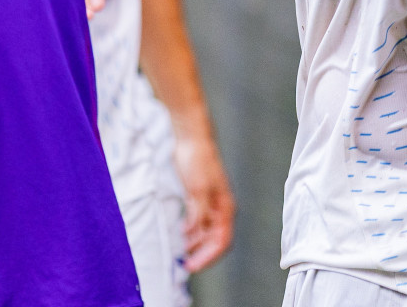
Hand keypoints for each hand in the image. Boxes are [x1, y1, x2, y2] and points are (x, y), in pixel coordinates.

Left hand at [173, 132, 235, 271]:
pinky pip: (200, 223)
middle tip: (185, 265)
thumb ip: (199, 213)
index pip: (222, 240)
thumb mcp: (197, 190)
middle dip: (202, 254)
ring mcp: (211, 204)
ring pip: (208, 233)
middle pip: (216, 240)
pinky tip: (182, 236)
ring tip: (181, 253)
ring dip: (196, 245)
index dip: (208, 257)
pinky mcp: (200, 199)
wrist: (192, 140)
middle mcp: (221, 208)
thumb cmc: (198, 162)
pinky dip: (192, 233)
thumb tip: (195, 234)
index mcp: (225, 207)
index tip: (192, 266)